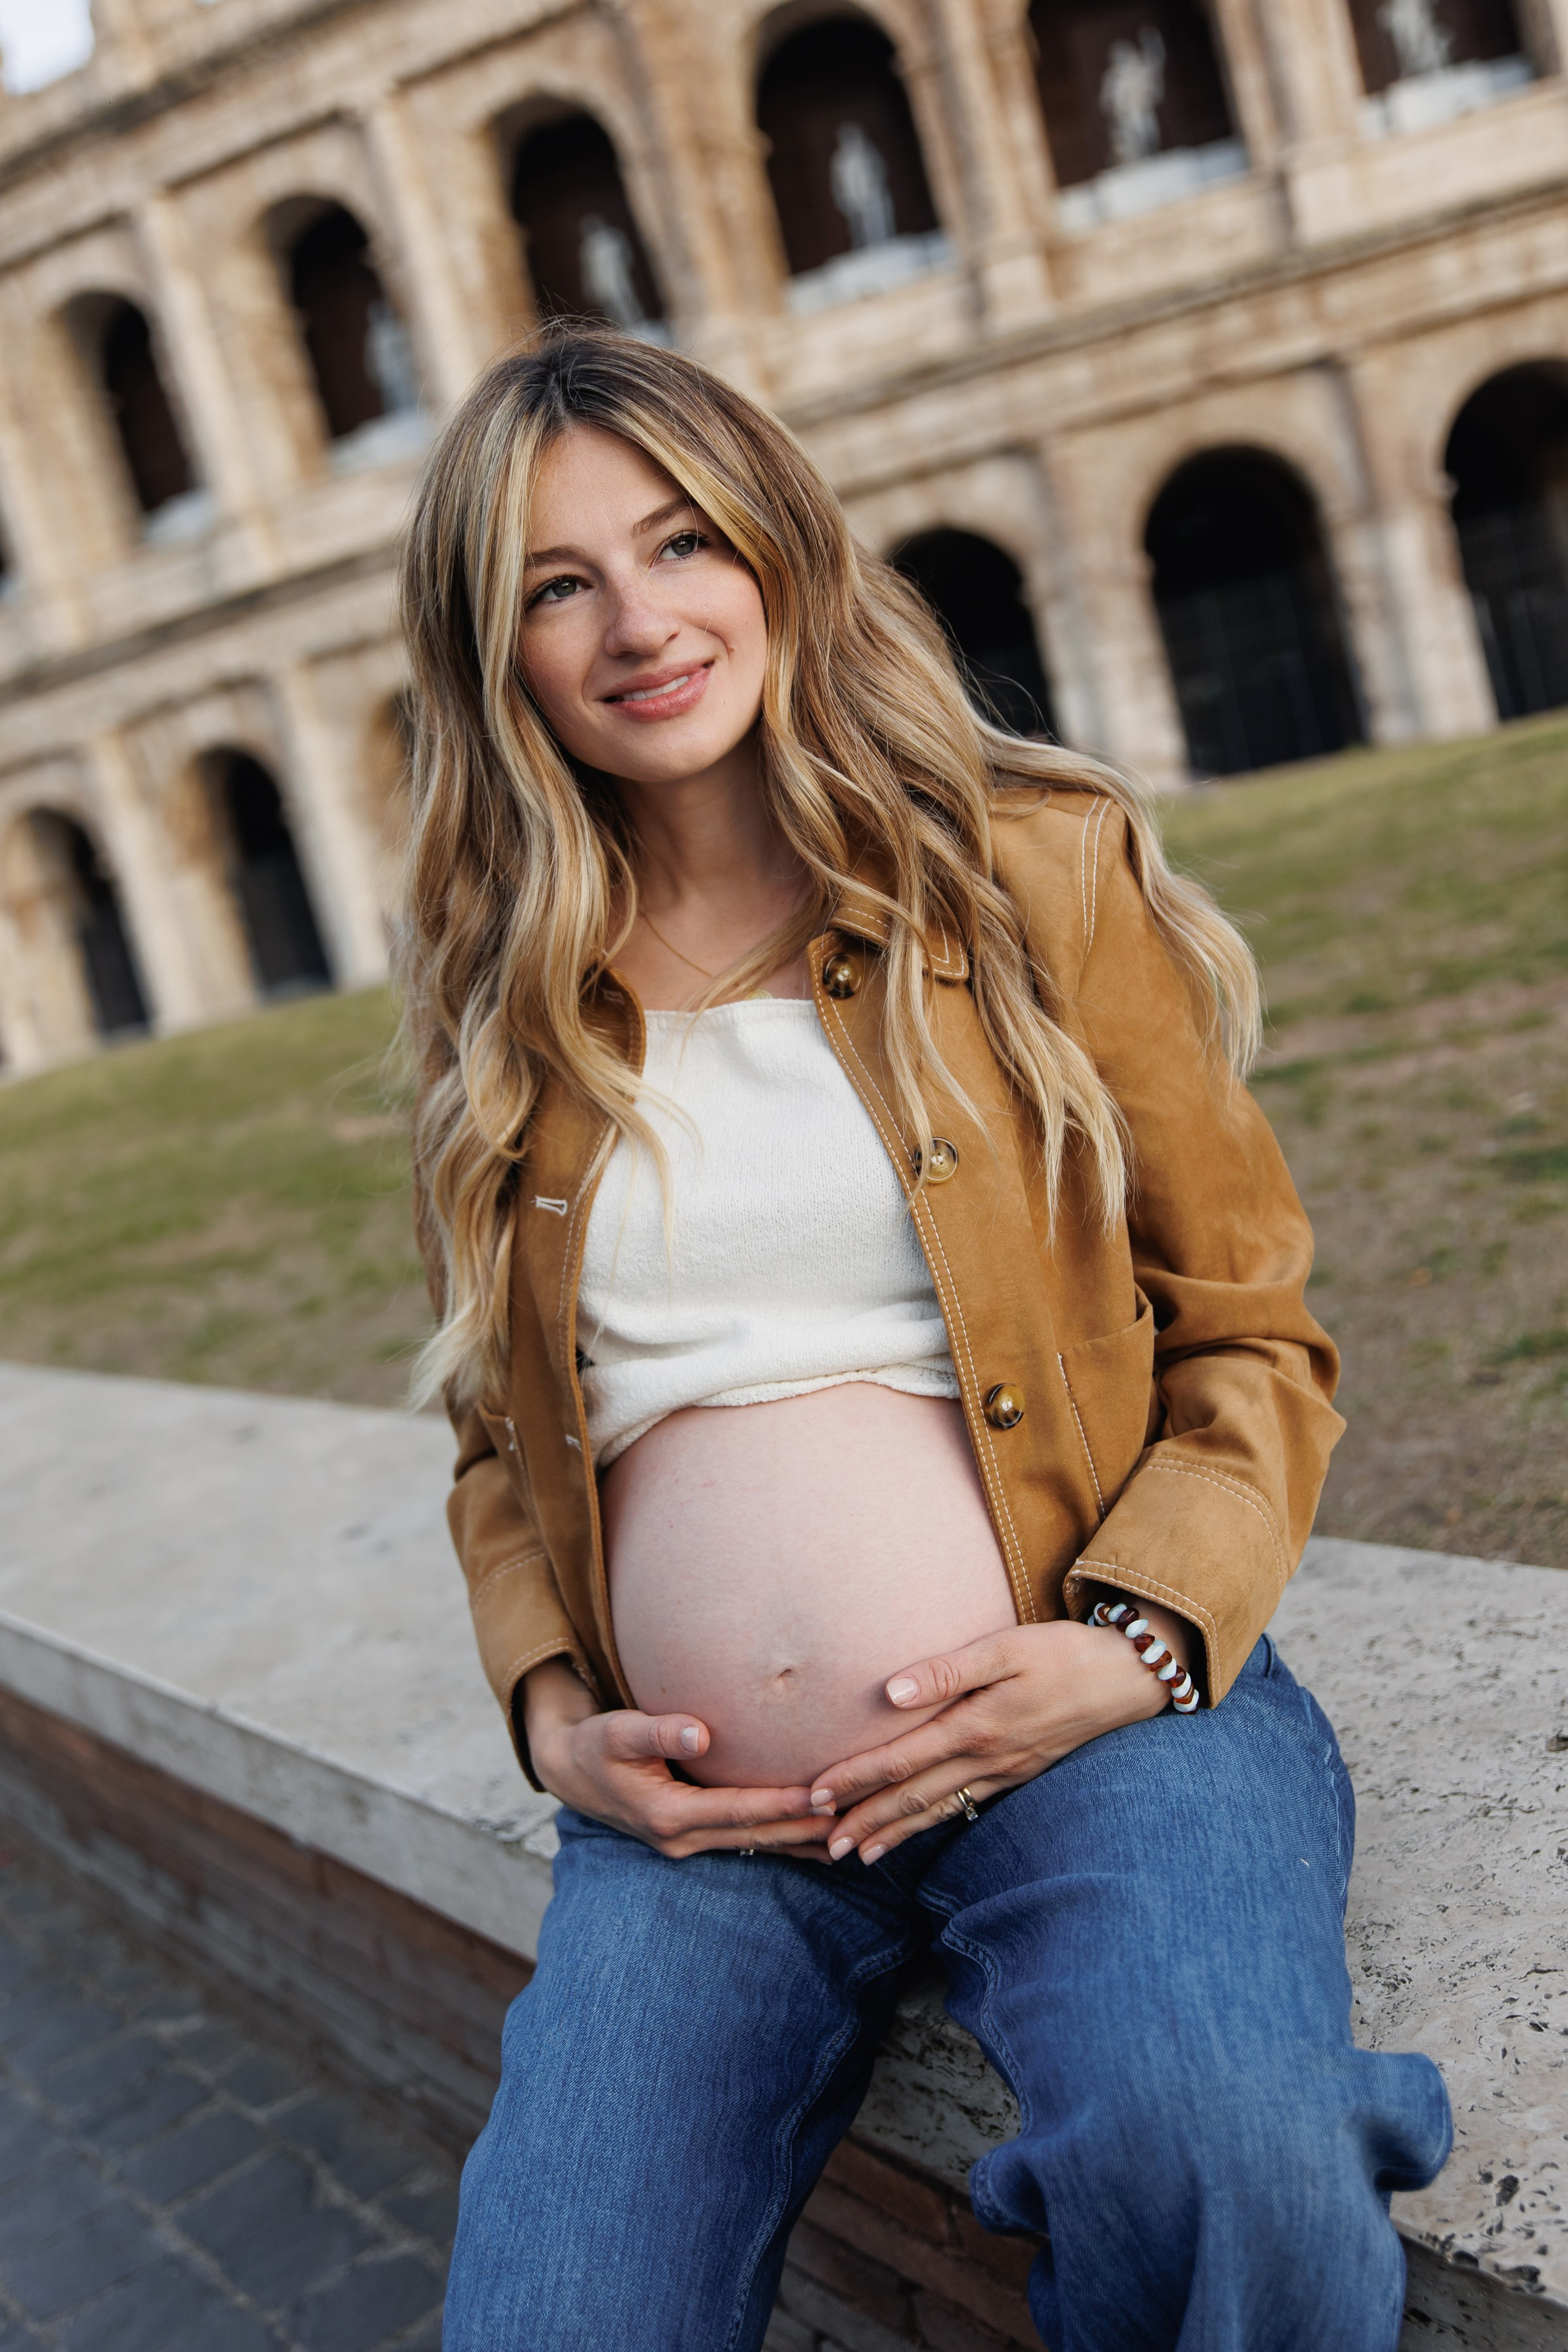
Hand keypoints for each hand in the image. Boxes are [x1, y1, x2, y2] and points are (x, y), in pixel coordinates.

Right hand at [522, 1658, 830, 1860]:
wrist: (569, 1771)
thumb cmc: (594, 1745)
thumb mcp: (615, 1733)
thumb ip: (657, 1732)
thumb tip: (698, 1734)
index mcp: (667, 1813)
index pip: (736, 1810)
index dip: (779, 1804)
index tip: (820, 1798)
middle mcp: (681, 1837)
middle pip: (754, 1834)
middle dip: (802, 1828)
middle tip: (854, 1819)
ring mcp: (687, 1843)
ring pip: (754, 1843)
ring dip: (798, 1841)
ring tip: (848, 1838)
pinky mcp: (693, 1835)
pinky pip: (745, 1841)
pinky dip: (779, 1841)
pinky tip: (813, 1844)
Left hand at [806, 1603, 1194, 1865]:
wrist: (1127, 1679)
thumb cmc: (1063, 1653)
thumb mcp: (1006, 1647)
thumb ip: (947, 1671)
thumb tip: (889, 1693)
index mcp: (977, 1727)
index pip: (902, 1760)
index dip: (857, 1778)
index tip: (816, 1794)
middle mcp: (988, 1759)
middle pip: (914, 1796)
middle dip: (865, 1819)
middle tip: (821, 1844)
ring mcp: (1005, 1773)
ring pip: (938, 1810)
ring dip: (895, 1832)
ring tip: (857, 1855)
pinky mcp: (1018, 1775)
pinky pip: (964, 1807)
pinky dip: (932, 1823)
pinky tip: (916, 1832)